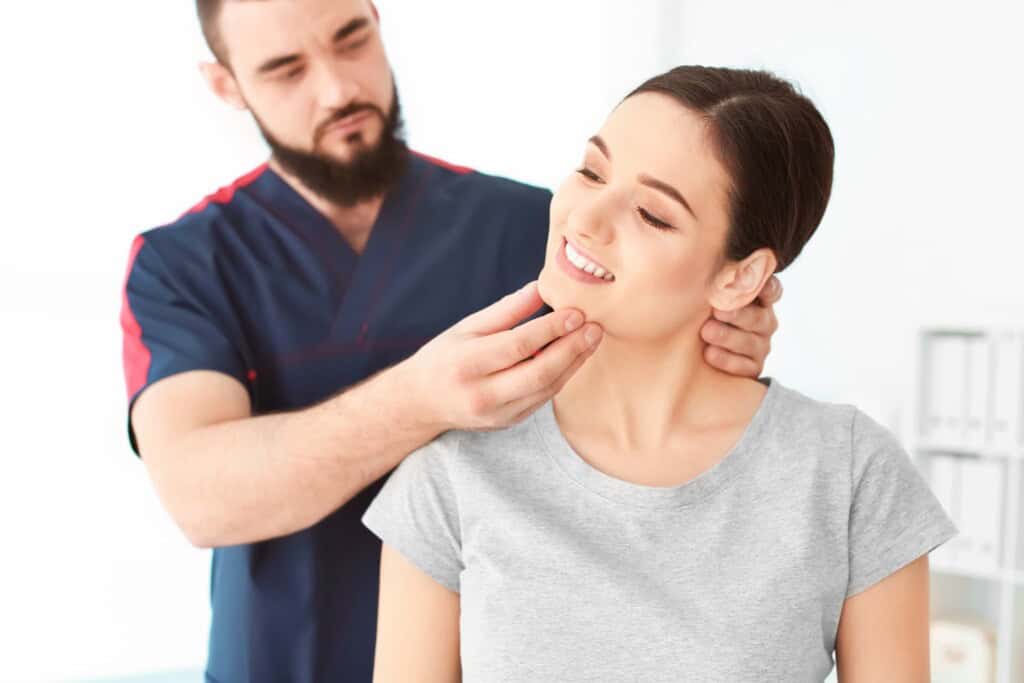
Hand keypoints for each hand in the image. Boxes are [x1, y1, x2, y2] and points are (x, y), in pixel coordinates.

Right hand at [406, 282, 602, 431]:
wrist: (422, 403)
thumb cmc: (444, 357)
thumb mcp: (467, 327)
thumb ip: (506, 310)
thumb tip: (541, 287)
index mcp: (467, 364)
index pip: (517, 346)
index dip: (551, 329)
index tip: (576, 313)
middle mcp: (482, 394)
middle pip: (538, 372)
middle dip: (572, 349)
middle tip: (595, 328)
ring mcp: (497, 413)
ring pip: (546, 389)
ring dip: (574, 364)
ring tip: (592, 340)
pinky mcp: (509, 422)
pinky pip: (543, 399)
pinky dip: (562, 377)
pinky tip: (575, 358)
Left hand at [701, 275, 781, 378]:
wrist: (699, 352)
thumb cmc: (706, 315)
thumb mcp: (712, 297)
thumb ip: (717, 283)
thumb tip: (706, 257)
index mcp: (758, 300)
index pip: (772, 290)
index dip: (767, 287)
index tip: (757, 284)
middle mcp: (764, 321)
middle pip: (759, 317)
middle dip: (738, 314)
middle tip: (717, 310)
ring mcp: (760, 346)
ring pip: (750, 342)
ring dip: (727, 336)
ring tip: (706, 331)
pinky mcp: (752, 367)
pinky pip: (745, 366)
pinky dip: (726, 360)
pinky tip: (710, 354)